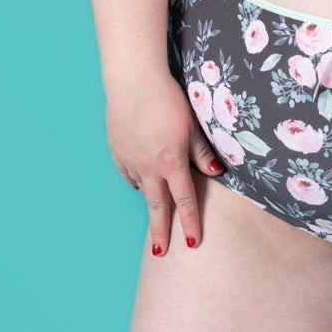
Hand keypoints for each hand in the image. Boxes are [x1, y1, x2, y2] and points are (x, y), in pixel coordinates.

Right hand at [105, 71, 223, 254]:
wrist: (132, 79)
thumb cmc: (167, 98)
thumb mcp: (193, 125)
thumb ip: (202, 152)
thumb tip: (215, 173)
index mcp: (171, 162)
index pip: (185, 200)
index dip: (191, 223)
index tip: (193, 243)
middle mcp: (148, 167)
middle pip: (157, 206)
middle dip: (161, 231)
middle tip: (160, 252)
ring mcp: (129, 160)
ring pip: (142, 189)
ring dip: (150, 202)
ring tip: (156, 214)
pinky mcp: (116, 150)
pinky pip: (128, 173)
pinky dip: (136, 180)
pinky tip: (141, 181)